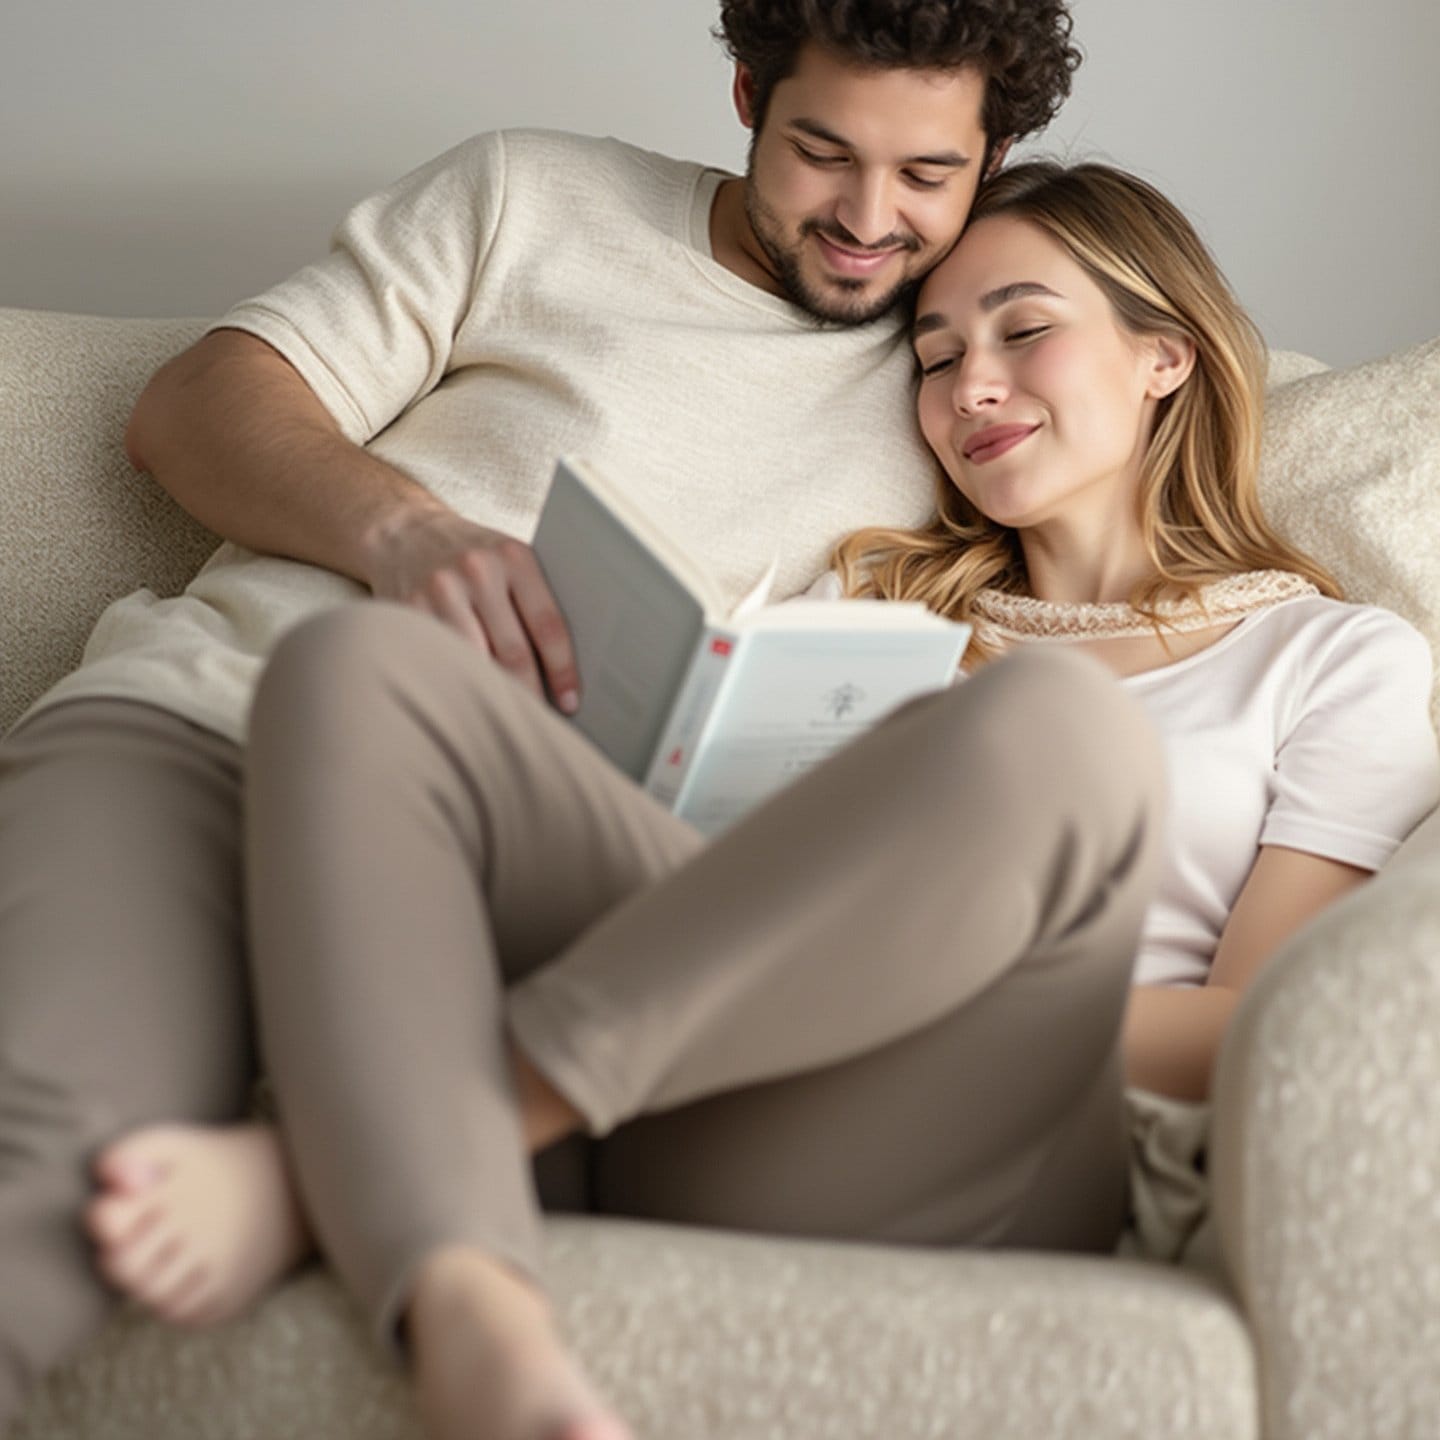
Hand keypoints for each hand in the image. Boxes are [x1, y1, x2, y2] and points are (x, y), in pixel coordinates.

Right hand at [362, 501, 578, 710]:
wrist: (405, 534)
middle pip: (513, 653)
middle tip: (541, 722)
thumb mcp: (510, 562)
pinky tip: (469, 701)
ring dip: (494, 697)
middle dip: (530, 695)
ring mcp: (440, 590)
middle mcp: (478, 570)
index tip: (571, 703)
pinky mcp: (409, 609)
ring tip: (508, 719)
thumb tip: (565, 671)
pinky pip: (442, 660)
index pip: (548, 626)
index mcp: (514, 558)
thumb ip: (536, 601)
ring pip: (476, 662)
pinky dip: (459, 685)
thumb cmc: (473, 559)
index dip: (563, 671)